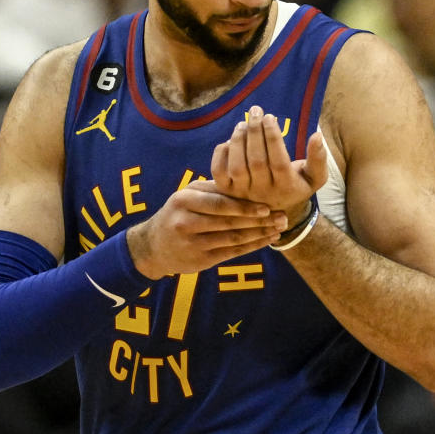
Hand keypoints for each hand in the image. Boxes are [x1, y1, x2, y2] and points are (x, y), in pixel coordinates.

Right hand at [127, 178, 286, 277]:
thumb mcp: (188, 195)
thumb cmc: (178, 213)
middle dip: (258, 220)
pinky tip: (267, 240)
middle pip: (229, 222)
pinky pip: (232, 253)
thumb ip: (214, 188)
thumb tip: (246, 173)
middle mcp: (186, 222)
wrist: (153, 246)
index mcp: (184, 200)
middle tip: (281, 217)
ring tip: (279, 228)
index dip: (244, 206)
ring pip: (233, 239)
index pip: (219, 203)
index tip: (267, 205)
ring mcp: (192, 243)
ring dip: (260, 234)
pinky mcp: (200, 260)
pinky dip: (253, 246)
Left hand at [210, 105, 328, 226]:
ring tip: (243, 124)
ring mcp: (243, 194)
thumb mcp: (314, 177)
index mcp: (286, 188)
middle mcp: (263, 193)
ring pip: (237, 167)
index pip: (278, 161)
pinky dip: (221, 154)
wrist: (275, 212)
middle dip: (255, 133)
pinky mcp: (227, 191)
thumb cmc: (296, 186)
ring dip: (238, 141)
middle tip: (256, 112)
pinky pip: (218, 173)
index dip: (273, 138)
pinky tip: (230, 141)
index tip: (270, 117)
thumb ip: (319, 158)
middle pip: (257, 161)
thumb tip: (317, 135)